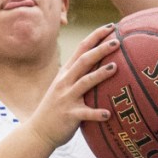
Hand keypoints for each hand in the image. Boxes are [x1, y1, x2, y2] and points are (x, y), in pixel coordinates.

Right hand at [29, 24, 119, 150]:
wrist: (39, 131)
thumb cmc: (57, 108)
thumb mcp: (65, 86)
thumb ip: (80, 75)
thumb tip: (103, 63)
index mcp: (66, 73)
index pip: (81, 48)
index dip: (96, 36)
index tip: (111, 26)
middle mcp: (65, 82)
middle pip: (84, 61)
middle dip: (100, 49)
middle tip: (117, 41)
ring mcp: (66, 98)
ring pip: (85, 82)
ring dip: (100, 74)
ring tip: (116, 67)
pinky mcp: (69, 115)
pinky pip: (85, 113)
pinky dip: (97, 113)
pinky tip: (109, 114)